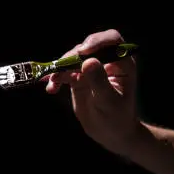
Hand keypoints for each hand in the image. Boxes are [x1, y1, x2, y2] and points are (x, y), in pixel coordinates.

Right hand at [45, 29, 141, 155]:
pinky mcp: (78, 78)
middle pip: (88, 47)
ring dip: (60, 67)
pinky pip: (64, 72)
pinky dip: (55, 78)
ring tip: (53, 82)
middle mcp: (106, 61)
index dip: (97, 41)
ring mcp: (91, 69)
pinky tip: (51, 89)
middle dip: (73, 56)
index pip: (112, 41)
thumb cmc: (117, 118)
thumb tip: (88, 61)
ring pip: (73, 58)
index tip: (83, 52)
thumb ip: (99, 81)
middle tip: (61, 67)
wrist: (110, 133)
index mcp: (121, 63)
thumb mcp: (109, 101)